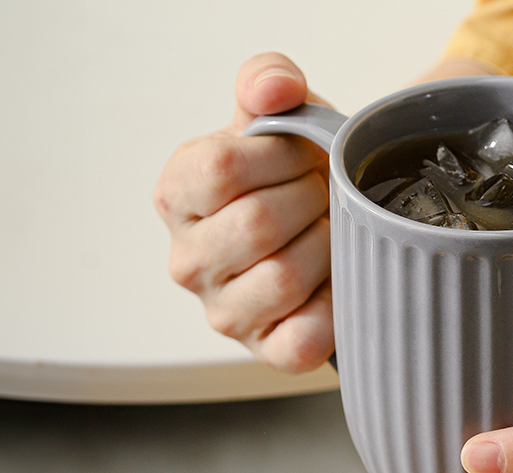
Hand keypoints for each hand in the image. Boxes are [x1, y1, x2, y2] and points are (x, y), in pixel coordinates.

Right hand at [153, 52, 332, 372]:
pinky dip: (334, 306)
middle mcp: (187, 260)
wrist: (333, 221)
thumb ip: (268, 82)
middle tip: (324, 193)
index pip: (220, 169)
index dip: (278, 154)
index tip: (301, 153)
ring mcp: (223, 312)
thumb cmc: (296, 170)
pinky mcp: (265, 351)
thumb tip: (273, 92)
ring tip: (330, 231)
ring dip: (327, 246)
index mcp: (177, 194)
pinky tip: (335, 279)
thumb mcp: (282, 112)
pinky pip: (303, 337)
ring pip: (283, 277)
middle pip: (257, 224)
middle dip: (311, 198)